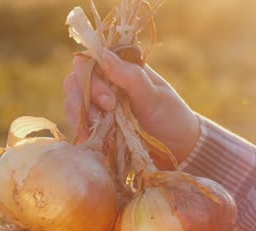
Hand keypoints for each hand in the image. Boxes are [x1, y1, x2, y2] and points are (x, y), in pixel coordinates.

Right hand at [63, 49, 200, 163]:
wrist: (180, 150)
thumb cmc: (172, 118)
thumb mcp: (155, 98)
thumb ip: (131, 77)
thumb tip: (103, 55)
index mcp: (121, 70)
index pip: (88, 62)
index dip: (91, 79)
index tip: (110, 101)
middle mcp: (106, 86)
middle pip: (75, 84)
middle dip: (84, 101)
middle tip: (106, 117)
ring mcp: (100, 109)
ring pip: (74, 106)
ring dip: (82, 119)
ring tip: (102, 135)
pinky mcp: (99, 130)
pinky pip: (81, 129)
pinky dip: (84, 135)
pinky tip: (95, 145)